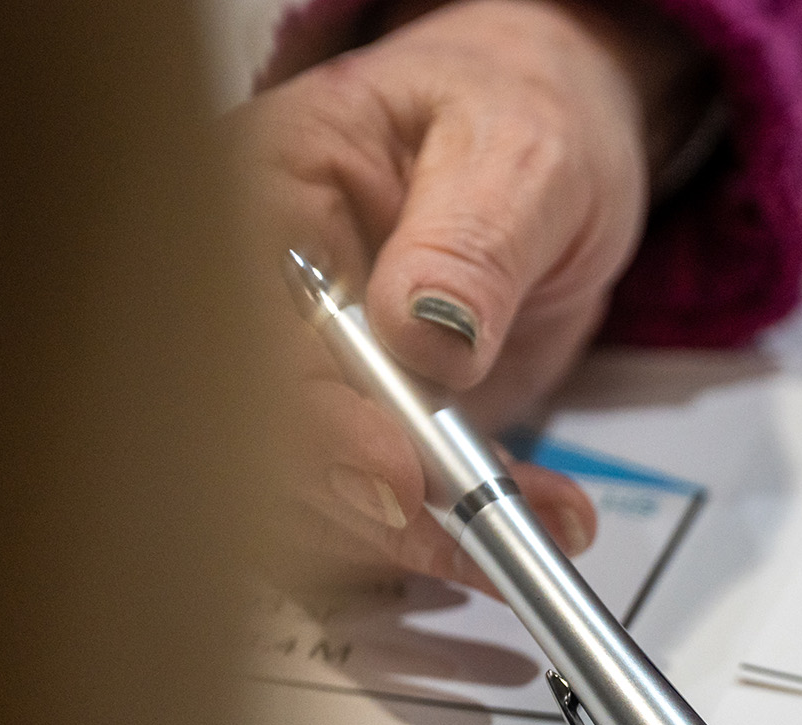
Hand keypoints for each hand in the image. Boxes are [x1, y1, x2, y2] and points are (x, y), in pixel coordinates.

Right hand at [239, 0, 699, 591]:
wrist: (561, 143)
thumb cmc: (526, 113)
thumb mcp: (522, 155)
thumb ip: (474, 240)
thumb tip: (426, 330)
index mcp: (270, 189)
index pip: (241, 328)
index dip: (305, 417)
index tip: (393, 470)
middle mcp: (269, 293)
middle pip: (262, 436)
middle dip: (371, 505)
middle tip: (480, 530)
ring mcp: (316, 371)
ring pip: (318, 494)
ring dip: (432, 534)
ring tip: (546, 522)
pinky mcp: (370, 429)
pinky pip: (391, 509)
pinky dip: (464, 532)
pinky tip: (542, 519)